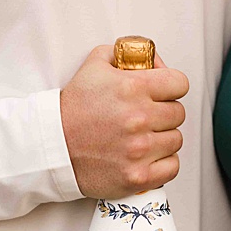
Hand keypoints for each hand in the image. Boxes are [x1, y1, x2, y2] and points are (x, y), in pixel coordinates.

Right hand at [60, 45, 188, 198]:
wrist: (50, 147)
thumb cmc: (71, 111)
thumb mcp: (93, 67)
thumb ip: (123, 54)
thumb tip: (151, 59)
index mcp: (132, 88)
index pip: (180, 83)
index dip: (170, 87)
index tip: (160, 94)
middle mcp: (138, 118)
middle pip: (178, 113)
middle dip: (163, 113)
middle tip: (144, 117)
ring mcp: (139, 150)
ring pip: (175, 139)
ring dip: (162, 138)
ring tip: (140, 138)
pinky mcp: (137, 176)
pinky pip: (172, 166)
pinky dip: (162, 163)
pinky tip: (146, 157)